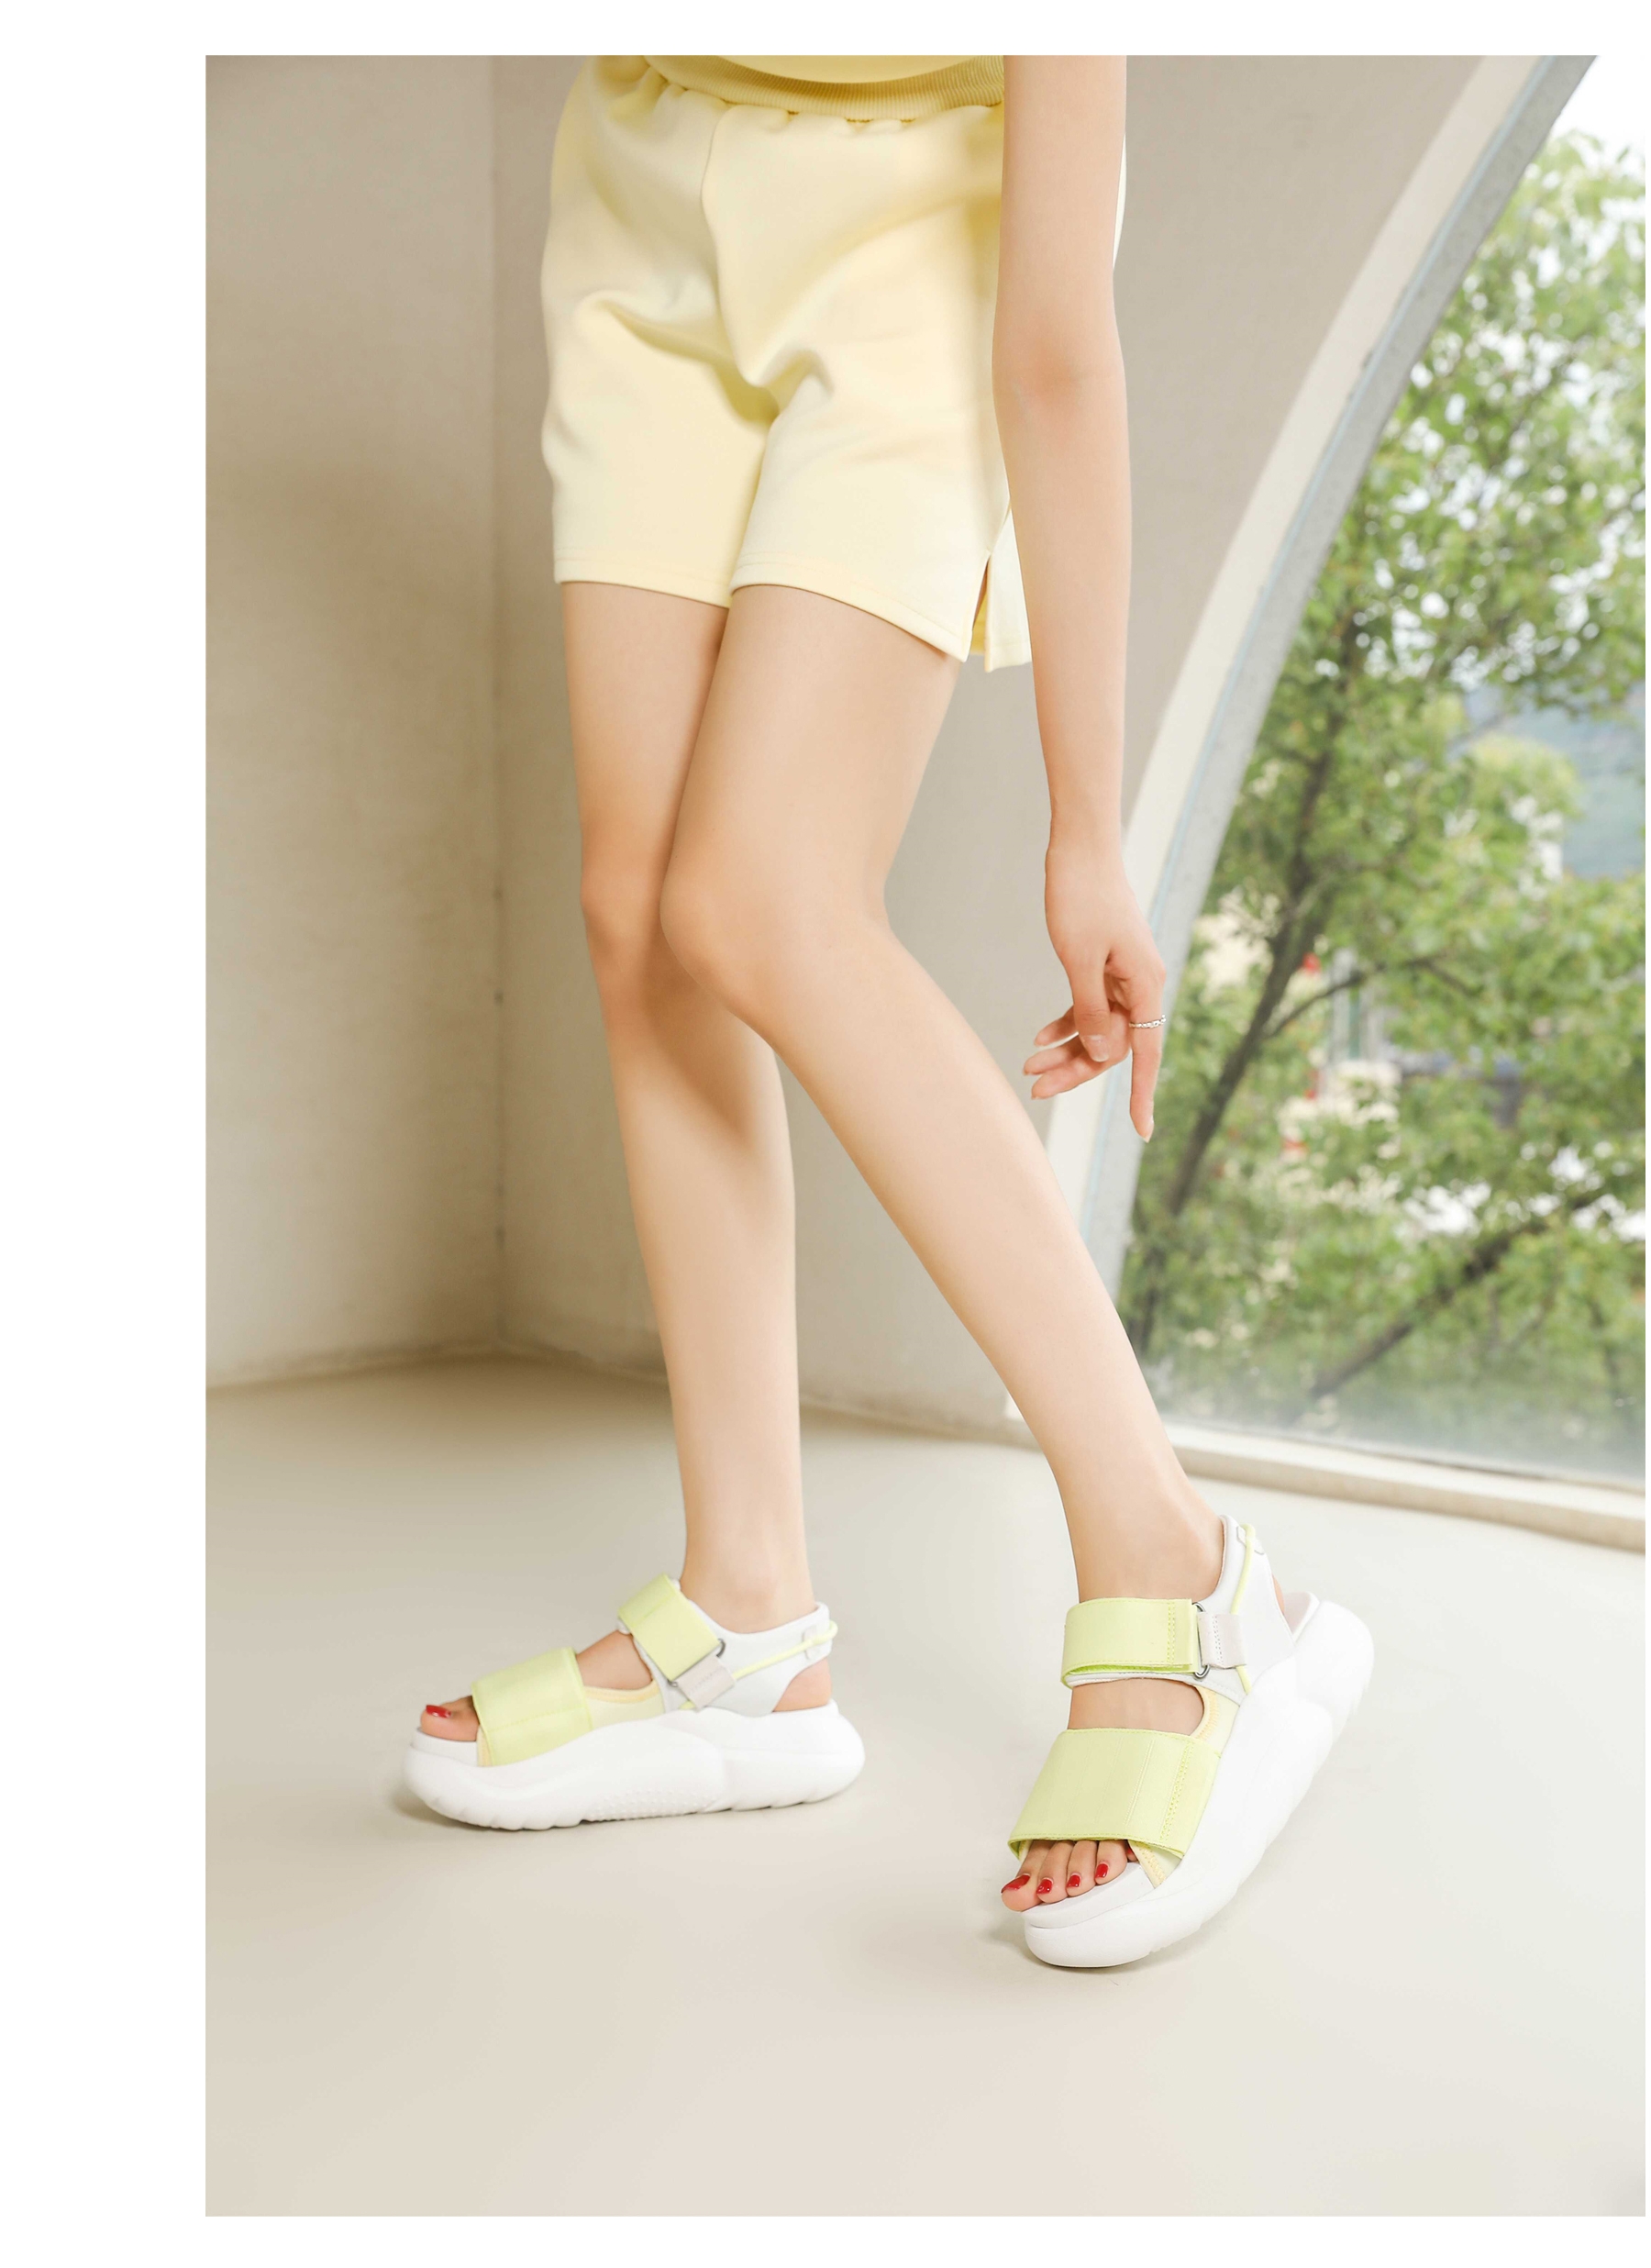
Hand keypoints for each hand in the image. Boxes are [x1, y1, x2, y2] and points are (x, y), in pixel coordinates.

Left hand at [1024, 837, 1166, 1137]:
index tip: (1142, 1131)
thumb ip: (1093, 1010)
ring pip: (1100, 1027)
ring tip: (1028, 1066)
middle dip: (1077, 1070)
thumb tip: (1106, 1055)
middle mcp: (1142, 984)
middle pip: (1115, 1045)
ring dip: (1067, 1049)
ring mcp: (1125, 975)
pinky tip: (1040, 1035)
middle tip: (1036, 1089)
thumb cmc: (1080, 897)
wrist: (1081, 847)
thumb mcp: (1079, 959)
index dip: (1141, 1094)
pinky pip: (1091, 1005)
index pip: (1145, 1053)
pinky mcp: (1106, 964)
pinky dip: (1067, 1022)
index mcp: (1145, 985)